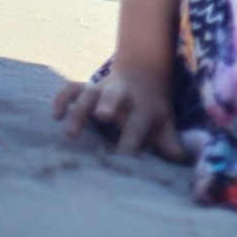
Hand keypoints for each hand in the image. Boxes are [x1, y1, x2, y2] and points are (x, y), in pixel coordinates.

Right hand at [52, 59, 187, 160]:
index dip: (130, 143)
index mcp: (143, 107)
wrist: (144, 72)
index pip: (137, 126)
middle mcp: (123, 96)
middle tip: (103, 116)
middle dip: (109, 103)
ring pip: (89, 93)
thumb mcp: (164, 121)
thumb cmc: (152, 108)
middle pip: (115, 95)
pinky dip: (61, 99)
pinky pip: (71, 88)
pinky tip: (54, 116)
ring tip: (71, 132)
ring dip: (79, 109)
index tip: (123, 163)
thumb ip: (168, 141)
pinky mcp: (87, 86)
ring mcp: (102, 89)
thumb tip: (181, 160)